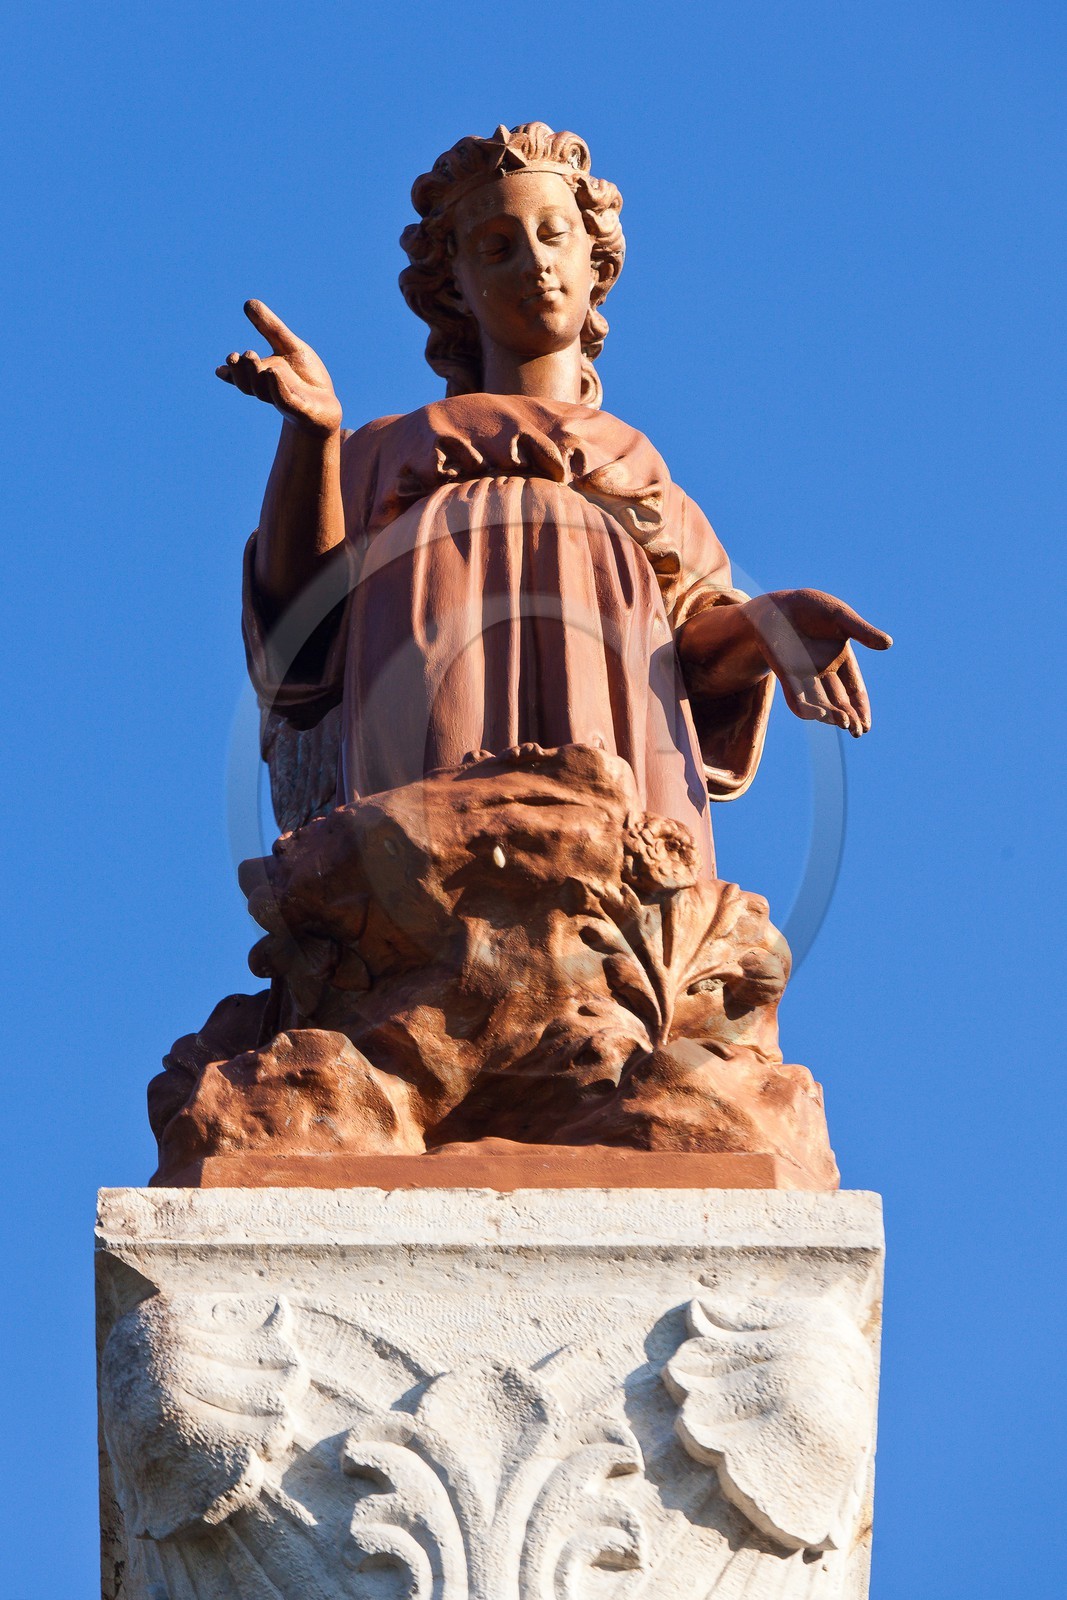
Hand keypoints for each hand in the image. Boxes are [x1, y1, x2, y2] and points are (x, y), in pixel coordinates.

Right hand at [215, 300, 341, 436]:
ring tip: (251, 355)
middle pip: (249, 384)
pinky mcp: (301, 409)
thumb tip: (248, 303)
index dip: (231, 373)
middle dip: (242, 370)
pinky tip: (272, 372)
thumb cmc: (304, 376)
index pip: (242, 376)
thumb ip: (270, 328)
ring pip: (263, 391)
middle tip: (242, 354)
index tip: (220, 368)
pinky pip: (285, 400)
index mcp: (262, 376)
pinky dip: (276, 386)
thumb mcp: (288, 346)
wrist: (326, 406)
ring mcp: (284, 401)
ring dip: (255, 374)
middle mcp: (269, 390)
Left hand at [744, 589, 891, 737]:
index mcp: (840, 660)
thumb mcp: (841, 618)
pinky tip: (817, 715)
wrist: (777, 606)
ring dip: (831, 716)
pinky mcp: (785, 676)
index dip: (861, 708)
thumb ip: (862, 631)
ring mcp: (804, 676)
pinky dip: (806, 708)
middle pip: (839, 702)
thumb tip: (888, 644)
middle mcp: (823, 672)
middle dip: (849, 718)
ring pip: (820, 704)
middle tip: (858, 731)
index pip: (855, 689)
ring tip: (844, 724)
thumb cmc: (811, 607)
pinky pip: (796, 699)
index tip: (867, 726)